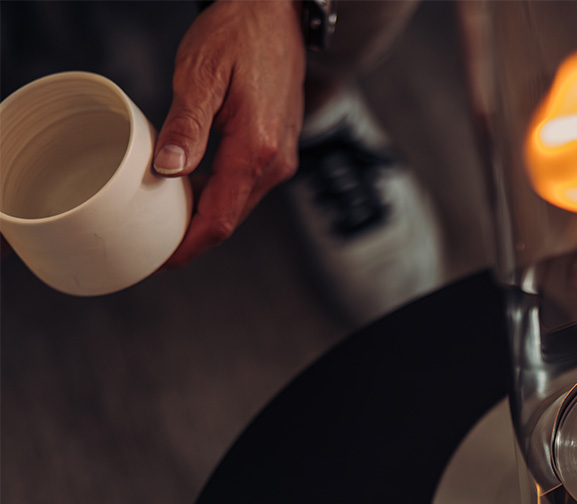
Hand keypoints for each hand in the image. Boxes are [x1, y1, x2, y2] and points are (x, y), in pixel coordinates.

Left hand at [156, 0, 305, 267]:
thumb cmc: (239, 34)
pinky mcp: (279, 149)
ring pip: (237, 205)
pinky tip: (188, 188)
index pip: (220, 219)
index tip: (159, 261)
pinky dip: (216, 195)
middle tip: (150, 246)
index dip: (188, 247)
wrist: (277, 12)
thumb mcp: (202, 74)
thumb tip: (168, 171)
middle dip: (191, 238)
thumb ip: (187, 126)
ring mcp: (281, 157)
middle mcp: (276, 162)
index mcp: (257, 150)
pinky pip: (245, 186)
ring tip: (163, 220)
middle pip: (230, 220)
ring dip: (202, 216)